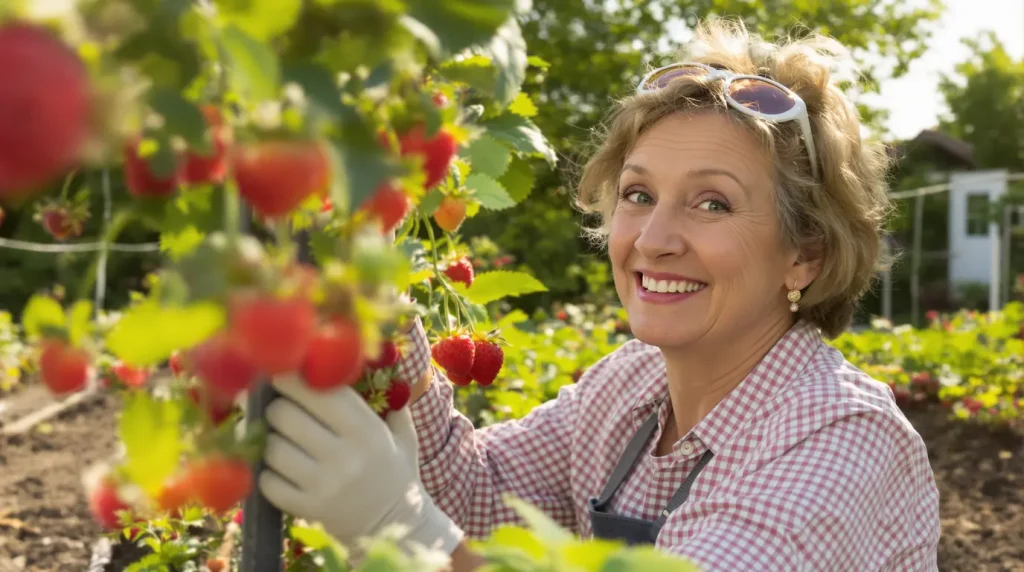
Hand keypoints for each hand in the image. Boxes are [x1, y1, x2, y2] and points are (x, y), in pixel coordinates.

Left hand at [257, 376, 462, 564]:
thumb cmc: (395, 470)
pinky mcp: (308, 508)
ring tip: (280, 439)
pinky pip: (268, 481)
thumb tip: (358, 365)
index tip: (280, 371)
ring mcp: (325, 485)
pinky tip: (279, 469)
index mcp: (368, 431)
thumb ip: (386, 400)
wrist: (395, 525)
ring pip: (273, 448)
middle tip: (279, 409)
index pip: (320, 392)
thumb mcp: (401, 433)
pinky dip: (267, 473)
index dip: (293, 378)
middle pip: (286, 416)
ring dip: (270, 440)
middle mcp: (346, 456)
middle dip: (276, 408)